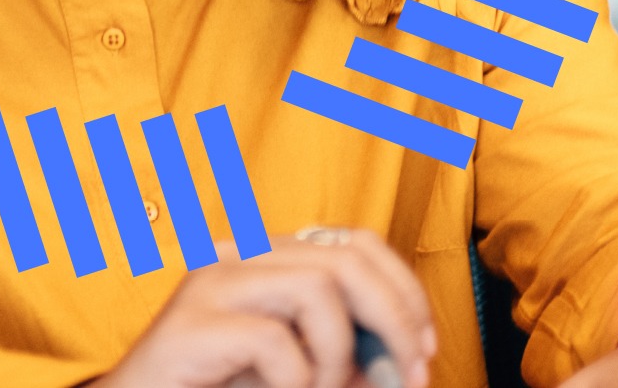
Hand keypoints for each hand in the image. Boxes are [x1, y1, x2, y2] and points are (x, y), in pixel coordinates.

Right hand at [92, 228, 437, 387]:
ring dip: (340, 357)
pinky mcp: (191, 325)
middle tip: (410, 375)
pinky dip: (298, 383)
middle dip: (395, 319)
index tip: (426, 345)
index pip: (355, 242)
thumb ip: (343, 353)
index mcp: (266, 256)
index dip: (403, 289)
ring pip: (318, 288)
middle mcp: (239, 254)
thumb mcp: (295, 367)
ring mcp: (212, 283)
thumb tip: (405, 358)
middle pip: (346, 258)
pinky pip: (276, 344)